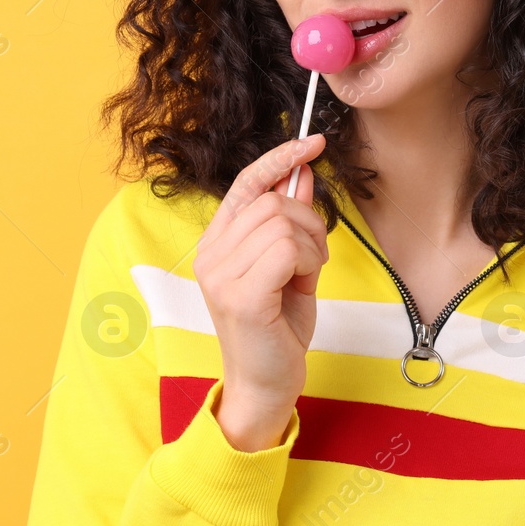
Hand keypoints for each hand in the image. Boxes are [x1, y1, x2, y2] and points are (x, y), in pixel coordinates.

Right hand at [194, 134, 329, 450]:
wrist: (267, 383)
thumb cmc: (278, 326)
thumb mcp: (290, 265)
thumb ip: (291, 223)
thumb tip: (303, 175)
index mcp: (216, 243)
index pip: (245, 183)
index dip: (280, 158)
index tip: (314, 142)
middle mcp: (210, 255)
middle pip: (273, 200)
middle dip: (310, 223)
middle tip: (311, 260)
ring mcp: (221, 275)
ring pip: (284, 222)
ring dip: (311, 247)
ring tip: (303, 278)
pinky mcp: (242, 296)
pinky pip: (287, 249)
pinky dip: (308, 262)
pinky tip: (300, 286)